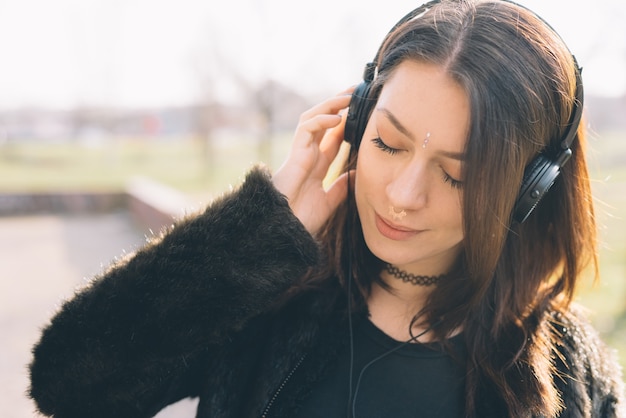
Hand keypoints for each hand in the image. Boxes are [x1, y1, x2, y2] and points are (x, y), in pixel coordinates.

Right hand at [272, 89, 353, 233]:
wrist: (285, 229)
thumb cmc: (302, 218)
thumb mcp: (330, 200)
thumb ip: (342, 186)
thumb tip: (356, 174)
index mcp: (318, 165)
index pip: (334, 137)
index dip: (348, 123)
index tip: (365, 112)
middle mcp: (309, 154)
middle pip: (323, 121)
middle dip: (339, 105)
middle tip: (357, 92)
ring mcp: (301, 152)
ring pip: (312, 118)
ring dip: (330, 105)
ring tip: (348, 96)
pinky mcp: (295, 153)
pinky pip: (306, 128)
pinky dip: (321, 120)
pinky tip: (337, 118)